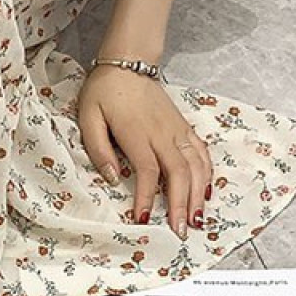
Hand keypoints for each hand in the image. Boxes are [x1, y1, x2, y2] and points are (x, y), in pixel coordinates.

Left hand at [78, 65, 212, 238]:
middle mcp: (163, 133)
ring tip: (196, 219)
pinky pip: (202, 153)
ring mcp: (177, 130)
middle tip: (180, 231)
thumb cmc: (103, 92)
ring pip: (196, 166)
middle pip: (178, 174)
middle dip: (180, 205)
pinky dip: (207, 174)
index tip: (142, 220)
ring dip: (198, 194)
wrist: (128, 64)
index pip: (147, 171)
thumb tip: (112, 178)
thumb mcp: (88, 117)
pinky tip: (205, 192)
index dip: (146, 198)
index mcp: (137, 133)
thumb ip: (98, 149)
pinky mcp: (184, 127)